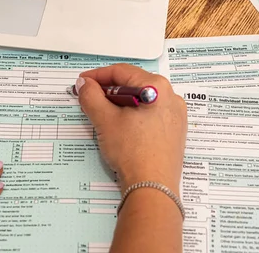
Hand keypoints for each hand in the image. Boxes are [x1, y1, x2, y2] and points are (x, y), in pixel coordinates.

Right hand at [76, 64, 187, 194]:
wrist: (152, 188)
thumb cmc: (136, 154)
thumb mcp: (105, 120)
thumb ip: (91, 97)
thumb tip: (85, 85)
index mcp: (158, 88)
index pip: (122, 72)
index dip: (98, 76)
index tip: (84, 82)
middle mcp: (171, 98)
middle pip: (133, 84)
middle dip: (109, 91)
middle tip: (90, 98)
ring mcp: (175, 116)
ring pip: (141, 99)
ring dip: (120, 104)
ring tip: (103, 115)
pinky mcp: (173, 131)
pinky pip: (150, 114)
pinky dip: (132, 116)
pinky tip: (120, 128)